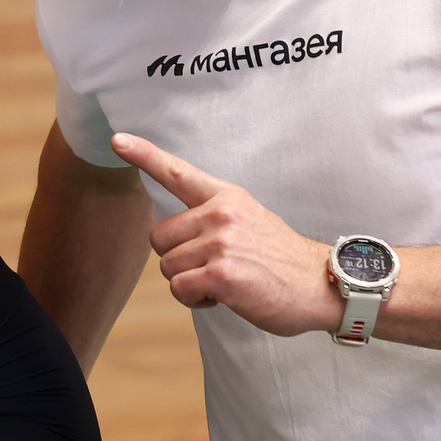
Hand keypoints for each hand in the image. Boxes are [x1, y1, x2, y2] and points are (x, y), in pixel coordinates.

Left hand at [110, 134, 342, 337]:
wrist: (322, 285)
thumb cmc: (281, 260)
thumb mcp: (249, 221)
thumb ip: (213, 219)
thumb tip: (177, 236)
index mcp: (227, 197)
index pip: (178, 172)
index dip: (144, 155)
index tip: (118, 140)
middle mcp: (221, 214)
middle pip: (158, 238)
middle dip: (177, 259)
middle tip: (213, 267)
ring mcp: (221, 242)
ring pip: (168, 267)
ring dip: (189, 283)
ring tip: (225, 281)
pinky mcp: (221, 273)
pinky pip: (180, 289)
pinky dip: (195, 300)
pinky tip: (224, 296)